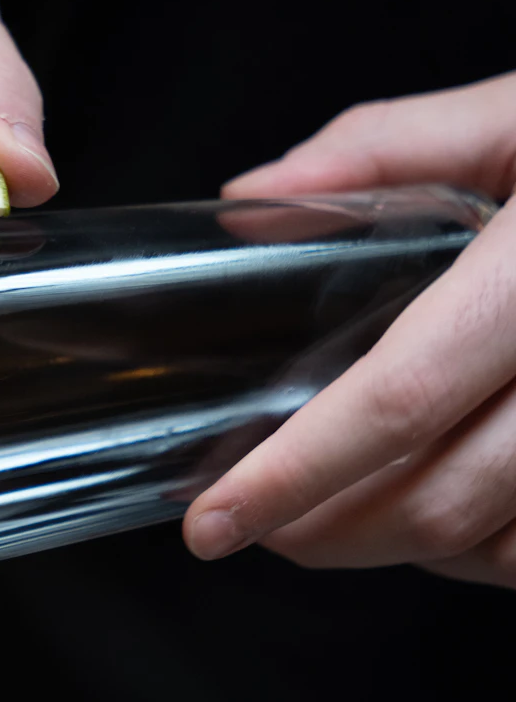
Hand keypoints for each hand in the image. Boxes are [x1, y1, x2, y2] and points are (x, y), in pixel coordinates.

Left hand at [183, 71, 515, 589]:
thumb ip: (392, 147)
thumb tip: (255, 200)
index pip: (404, 399)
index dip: (296, 474)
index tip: (214, 520)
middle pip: (441, 500)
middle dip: (326, 531)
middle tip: (257, 521)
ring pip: (496, 547)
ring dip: (399, 552)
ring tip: (332, 520)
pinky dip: (482, 554)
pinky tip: (440, 516)